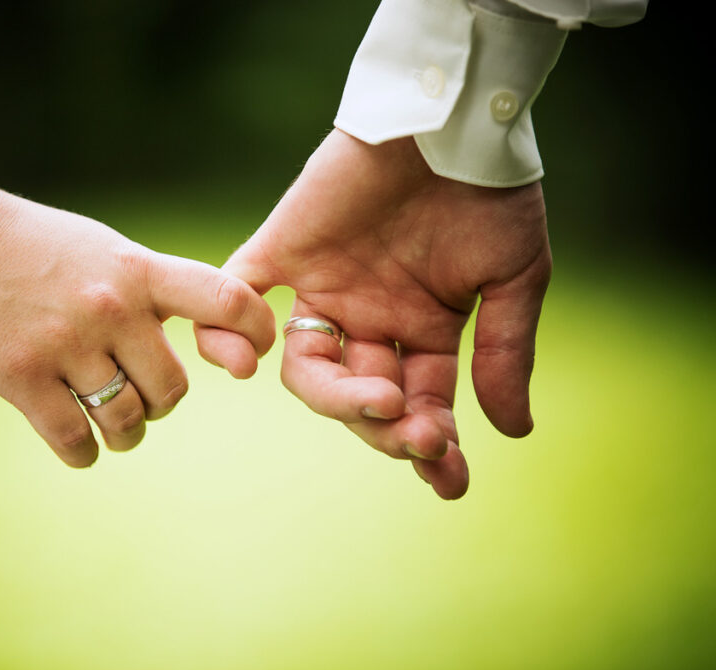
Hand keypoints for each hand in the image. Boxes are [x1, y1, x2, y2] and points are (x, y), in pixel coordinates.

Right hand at [0, 178, 275, 466]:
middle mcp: (111, 308)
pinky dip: (83, 452)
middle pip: (172, 390)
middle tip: (140, 398)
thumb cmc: (24, 240)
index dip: (256, 332)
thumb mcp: (99, 249)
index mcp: (136, 270)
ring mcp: (64, 344)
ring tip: (110, 426)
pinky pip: (75, 441)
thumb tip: (196, 331)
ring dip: (124, 434)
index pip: (226, 300)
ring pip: (126, 422)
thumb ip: (145, 287)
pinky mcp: (19, 376)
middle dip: (159, 403)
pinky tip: (76, 441)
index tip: (253, 356)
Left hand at [196, 130, 550, 498]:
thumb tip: (514, 432)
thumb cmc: (491, 195)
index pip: (419, 406)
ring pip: (308, 368)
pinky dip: (227, 331)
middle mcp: (367, 320)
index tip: (448, 479)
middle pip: (360, 398)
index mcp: (421, 331)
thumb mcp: (513, 278)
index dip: (431, 446)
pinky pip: (238, 297)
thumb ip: (503, 353)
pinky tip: (245, 364)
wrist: (451, 118)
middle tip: (415, 432)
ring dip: (337, 396)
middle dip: (386, 427)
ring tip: (379, 399)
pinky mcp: (281, 250)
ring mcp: (323, 289)